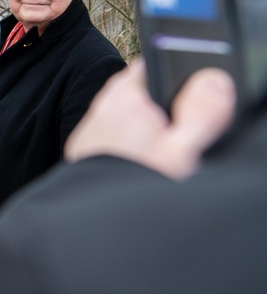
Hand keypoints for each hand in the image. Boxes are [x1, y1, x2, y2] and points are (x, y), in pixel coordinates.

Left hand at [65, 61, 234, 179]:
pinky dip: (123, 144)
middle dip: (156, 103)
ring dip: (139, 126)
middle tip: (177, 129)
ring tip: (159, 150)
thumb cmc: (138, 188)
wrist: (101, 227)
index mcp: (124, 100)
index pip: (148, 66)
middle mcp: (100, 111)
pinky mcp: (83, 153)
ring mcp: (87, 132)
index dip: (171, 74)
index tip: (186, 93)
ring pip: (121, 116)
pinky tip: (138, 162)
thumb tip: (212, 81)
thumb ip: (202, 112)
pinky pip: (107, 137)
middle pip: (135, 91)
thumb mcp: (183, 152)